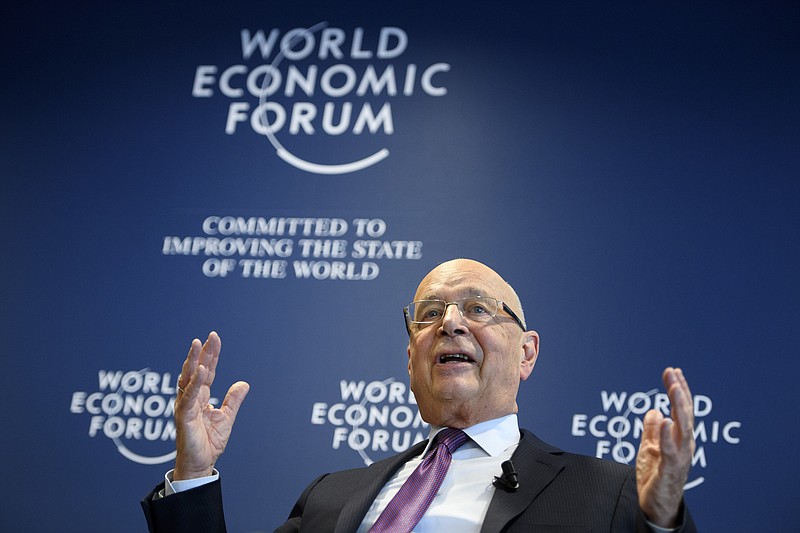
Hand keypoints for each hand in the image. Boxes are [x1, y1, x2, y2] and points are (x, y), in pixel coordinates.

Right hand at [173, 332, 249, 479]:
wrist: (201, 464)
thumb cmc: (209, 442)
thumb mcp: (226, 417)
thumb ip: (233, 400)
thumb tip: (243, 383)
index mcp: (200, 397)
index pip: (206, 371)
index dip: (211, 355)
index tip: (214, 338)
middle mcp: (191, 398)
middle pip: (196, 370)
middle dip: (202, 352)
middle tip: (209, 336)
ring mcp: (185, 406)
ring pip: (187, 379)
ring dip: (193, 361)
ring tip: (198, 345)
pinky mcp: (183, 417)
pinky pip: (188, 397)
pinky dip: (194, 383)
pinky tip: (200, 371)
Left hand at [636, 367, 694, 527]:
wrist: (656, 506)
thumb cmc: (655, 478)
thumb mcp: (649, 448)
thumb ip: (652, 431)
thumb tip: (653, 411)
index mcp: (680, 438)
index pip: (681, 409)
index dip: (678, 389)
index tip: (672, 371)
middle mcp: (685, 445)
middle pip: (684, 413)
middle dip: (678, 391)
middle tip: (672, 372)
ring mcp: (681, 457)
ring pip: (683, 427)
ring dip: (678, 406)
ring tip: (673, 388)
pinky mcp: (671, 469)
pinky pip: (670, 450)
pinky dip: (667, 434)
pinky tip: (664, 419)